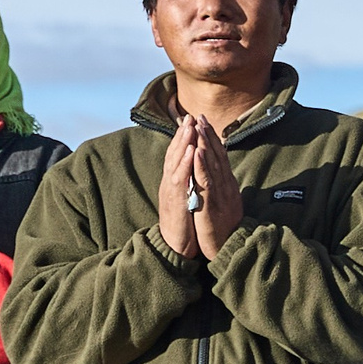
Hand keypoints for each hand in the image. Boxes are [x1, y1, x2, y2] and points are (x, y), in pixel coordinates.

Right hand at [157, 115, 203, 258]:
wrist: (173, 247)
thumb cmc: (182, 224)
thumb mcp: (185, 199)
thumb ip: (187, 184)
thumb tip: (192, 171)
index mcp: (174, 182)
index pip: (178, 156)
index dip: (183, 138)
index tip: (190, 122)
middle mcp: (170, 183)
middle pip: (175, 154)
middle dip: (182, 134)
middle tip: (189, 116)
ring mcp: (171, 192)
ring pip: (176, 162)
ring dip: (182, 144)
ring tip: (189, 127)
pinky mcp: (175, 201)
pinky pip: (180, 179)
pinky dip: (185, 163)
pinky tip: (191, 151)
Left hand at [187, 115, 242, 258]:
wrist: (230, 249)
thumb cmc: (225, 228)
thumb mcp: (226, 204)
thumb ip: (224, 189)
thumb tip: (224, 177)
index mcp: (226, 185)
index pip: (220, 157)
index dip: (213, 139)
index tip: (205, 122)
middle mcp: (225, 185)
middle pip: (217, 155)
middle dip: (208, 134)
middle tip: (200, 116)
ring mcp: (219, 193)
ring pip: (212, 164)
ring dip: (205, 144)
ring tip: (198, 126)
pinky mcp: (212, 203)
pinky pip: (206, 181)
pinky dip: (202, 165)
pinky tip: (197, 152)